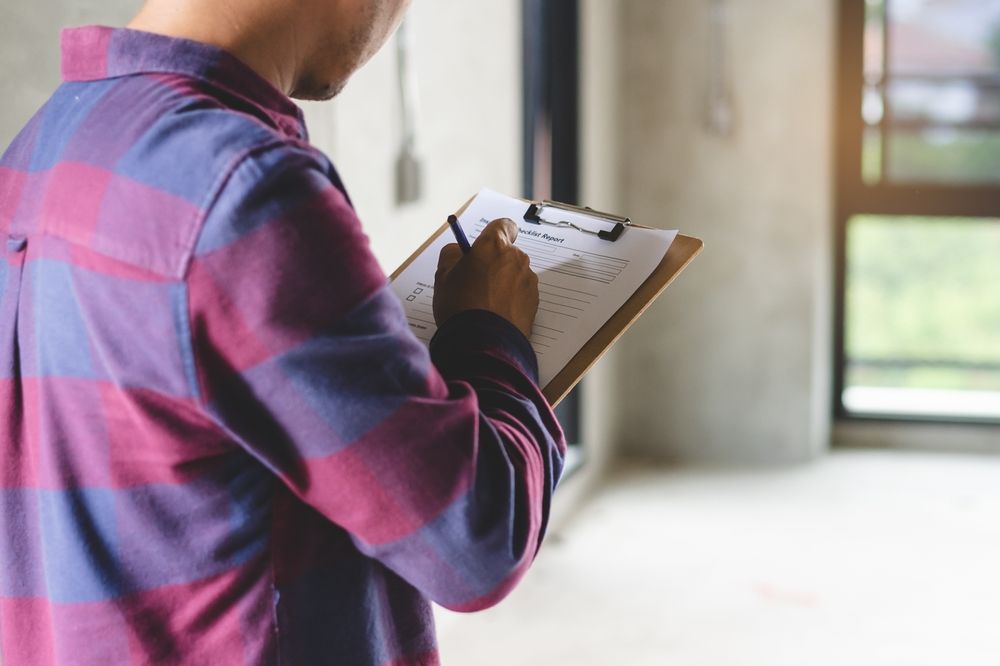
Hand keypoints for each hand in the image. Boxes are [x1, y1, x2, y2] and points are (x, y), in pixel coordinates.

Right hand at [433, 218, 538, 338]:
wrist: (483, 343)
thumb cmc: (460, 307)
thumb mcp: (443, 276)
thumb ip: (451, 254)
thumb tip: (458, 250)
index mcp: (493, 246)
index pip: (503, 225)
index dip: (494, 234)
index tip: (485, 245)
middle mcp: (516, 258)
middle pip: (507, 253)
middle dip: (495, 263)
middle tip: (477, 282)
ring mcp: (528, 280)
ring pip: (515, 274)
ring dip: (504, 282)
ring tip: (485, 304)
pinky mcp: (535, 302)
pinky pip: (522, 294)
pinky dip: (512, 300)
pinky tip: (496, 315)